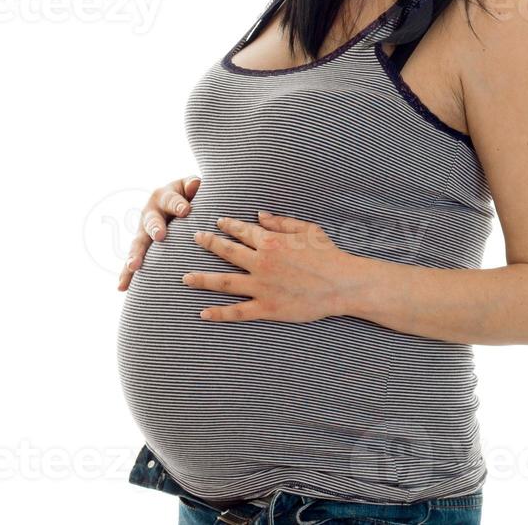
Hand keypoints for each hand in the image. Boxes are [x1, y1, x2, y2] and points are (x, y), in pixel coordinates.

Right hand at [115, 175, 199, 290]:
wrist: (178, 205)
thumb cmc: (189, 195)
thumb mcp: (190, 187)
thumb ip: (193, 186)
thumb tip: (195, 185)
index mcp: (163, 196)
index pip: (171, 200)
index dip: (178, 204)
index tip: (186, 211)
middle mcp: (149, 213)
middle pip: (151, 221)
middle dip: (155, 228)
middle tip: (160, 236)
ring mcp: (143, 231)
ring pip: (138, 243)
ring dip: (135, 254)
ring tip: (134, 266)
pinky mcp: (142, 248)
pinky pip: (133, 261)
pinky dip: (127, 274)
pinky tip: (122, 287)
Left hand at [182, 211, 353, 322]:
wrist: (342, 284)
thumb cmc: (328, 255)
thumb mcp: (307, 230)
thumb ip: (281, 222)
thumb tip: (259, 215)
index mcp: (271, 242)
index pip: (242, 231)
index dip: (228, 225)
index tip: (218, 222)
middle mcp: (261, 262)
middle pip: (227, 251)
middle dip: (209, 244)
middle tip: (195, 239)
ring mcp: (262, 286)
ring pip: (225, 282)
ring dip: (203, 279)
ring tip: (185, 278)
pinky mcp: (268, 308)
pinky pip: (238, 311)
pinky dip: (219, 313)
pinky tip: (203, 313)